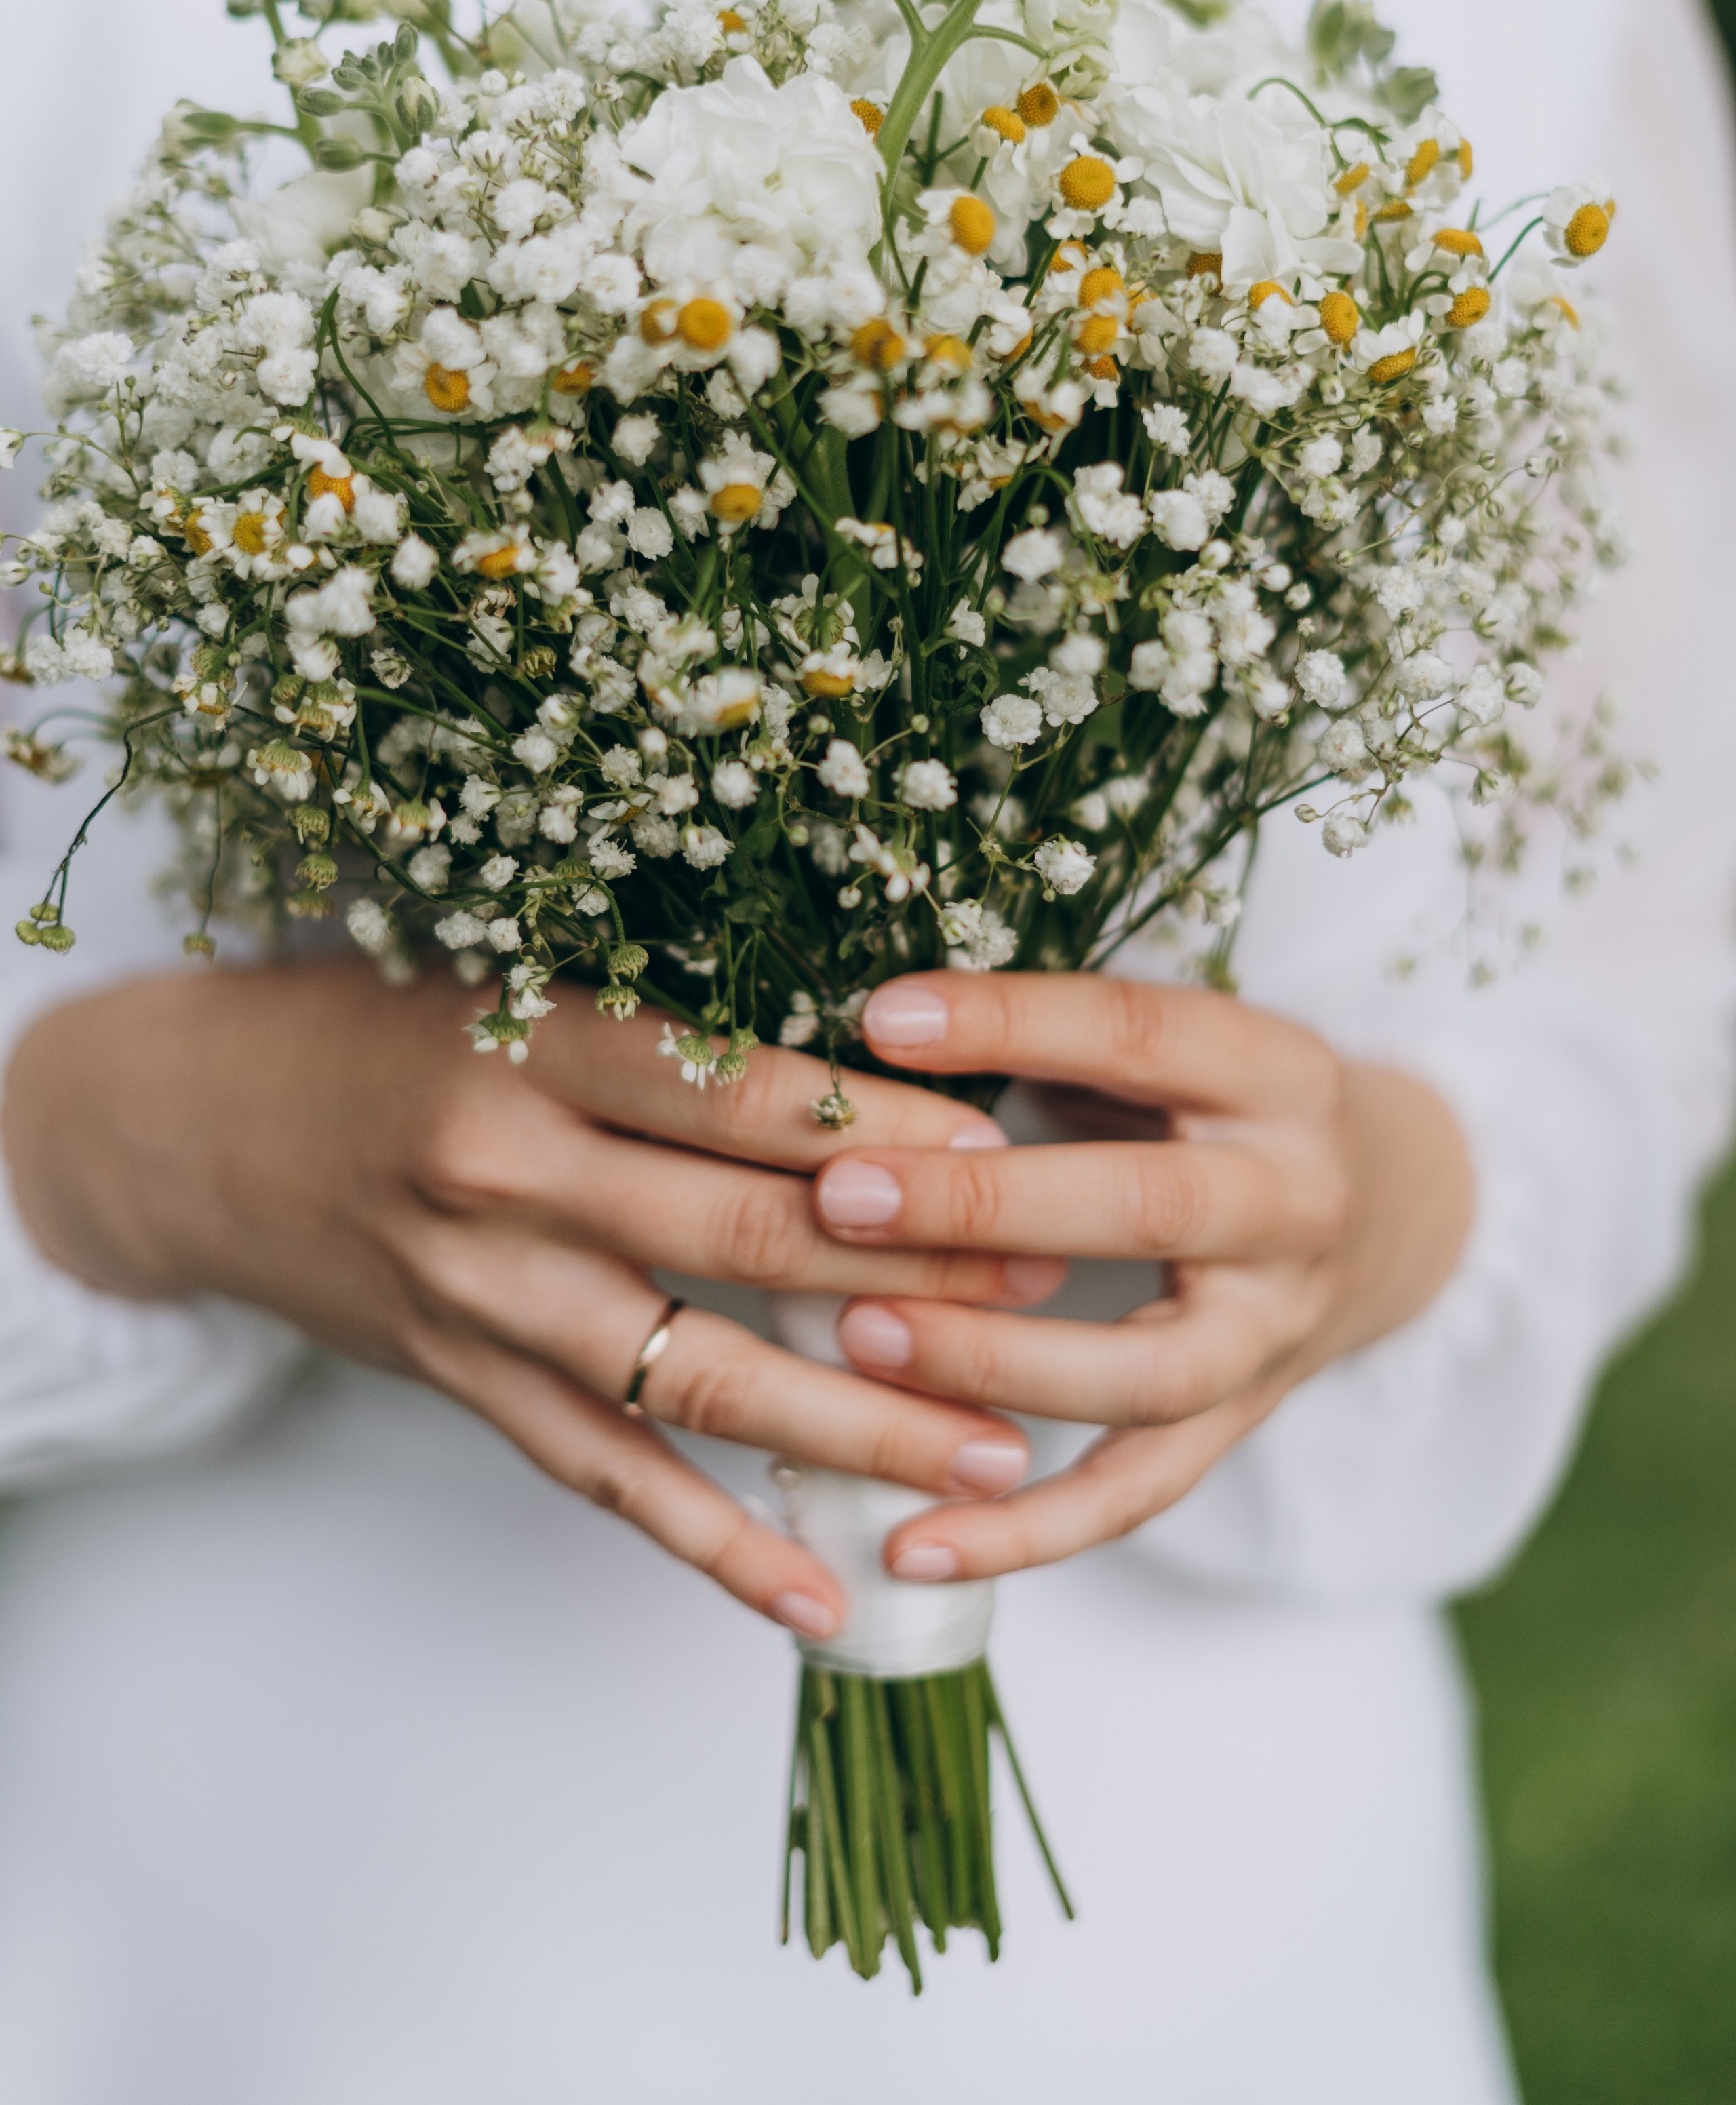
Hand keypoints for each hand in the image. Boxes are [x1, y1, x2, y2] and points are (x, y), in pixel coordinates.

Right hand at [2, 961, 1062, 1637]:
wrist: (195, 1121)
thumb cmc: (382, 1028)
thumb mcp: (514, 982)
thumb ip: (667, 1034)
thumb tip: (867, 1081)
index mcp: (539, 1044)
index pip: (746, 1092)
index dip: (887, 1127)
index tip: (1011, 1151)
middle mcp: (512, 1174)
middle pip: (749, 1239)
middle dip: (916, 1279)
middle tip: (1051, 1303)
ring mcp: (485, 1298)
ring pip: (702, 1383)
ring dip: (860, 1429)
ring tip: (995, 1461)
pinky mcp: (464, 1384)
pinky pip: (608, 1478)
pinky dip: (714, 1546)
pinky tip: (818, 1596)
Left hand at [808, 971, 1474, 1583]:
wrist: (1399, 1209)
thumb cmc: (1231, 1103)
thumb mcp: (1186, 1041)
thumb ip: (1066, 1036)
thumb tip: (880, 1024)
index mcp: (1279, 1075)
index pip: (1144, 1035)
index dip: (1015, 1024)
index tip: (884, 1018)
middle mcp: (1295, 1204)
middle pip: (1148, 1207)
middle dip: (986, 1205)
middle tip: (844, 1195)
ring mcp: (1275, 1330)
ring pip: (1143, 1372)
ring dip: (994, 1363)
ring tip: (860, 1336)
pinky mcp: (1241, 1423)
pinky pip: (1135, 1496)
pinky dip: (1021, 1534)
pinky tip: (906, 1544)